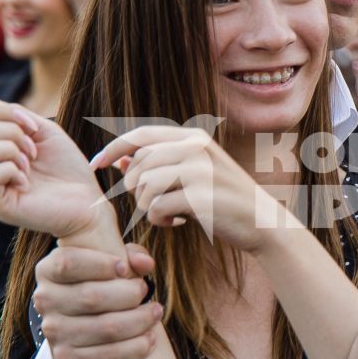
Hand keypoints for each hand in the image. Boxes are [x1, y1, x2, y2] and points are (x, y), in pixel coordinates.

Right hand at [0, 96, 112, 242]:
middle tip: (33, 150)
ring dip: (10, 151)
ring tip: (30, 165)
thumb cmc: (67, 167)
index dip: (3, 113)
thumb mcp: (42, 130)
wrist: (88, 200)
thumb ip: (12, 113)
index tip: (33, 127)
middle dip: (10, 132)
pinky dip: (11, 172)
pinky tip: (27, 183)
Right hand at [33, 242, 161, 358]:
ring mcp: (54, 333)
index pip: (68, 263)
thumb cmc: (104, 285)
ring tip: (155, 313)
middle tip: (145, 291)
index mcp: (48, 270)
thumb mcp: (112, 263)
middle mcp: (45, 301)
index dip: (101, 264)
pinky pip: (108, 356)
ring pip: (105, 328)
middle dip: (129, 294)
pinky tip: (149, 339)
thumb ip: (130, 254)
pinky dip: (136, 348)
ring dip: (139, 321)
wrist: (89, 331)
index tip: (126, 269)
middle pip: (91, 297)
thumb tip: (146, 264)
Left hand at [92, 125, 295, 252]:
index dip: (113, 148)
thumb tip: (116, 159)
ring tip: (168, 213)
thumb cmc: (222, 200)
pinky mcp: (200, 196)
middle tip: (154, 203)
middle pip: (138, 164)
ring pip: (144, 186)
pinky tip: (178, 222)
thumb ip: (157, 165)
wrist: (262, 223)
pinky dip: (160, 220)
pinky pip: (156, 207)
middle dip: (135, 189)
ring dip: (147, 206)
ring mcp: (199, 170)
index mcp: (193, 137)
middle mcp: (195, 148)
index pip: (140, 135)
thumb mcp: (191, 176)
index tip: (95, 165)